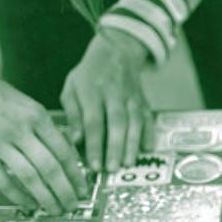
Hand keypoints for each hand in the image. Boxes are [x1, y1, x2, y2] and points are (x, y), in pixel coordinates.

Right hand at [0, 56, 86, 214]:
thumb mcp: (30, 106)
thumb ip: (48, 131)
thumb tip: (70, 161)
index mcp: (37, 116)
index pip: (64, 152)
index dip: (76, 176)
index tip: (84, 190)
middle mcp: (20, 130)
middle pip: (50, 168)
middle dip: (65, 192)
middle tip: (73, 206)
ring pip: (30, 177)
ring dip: (46, 198)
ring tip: (56, 210)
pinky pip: (4, 181)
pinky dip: (20, 196)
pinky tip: (31, 204)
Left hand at [61, 28, 151, 171]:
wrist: (116, 52)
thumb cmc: (89, 76)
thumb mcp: (72, 89)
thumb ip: (73, 114)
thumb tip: (75, 140)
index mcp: (91, 90)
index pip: (93, 121)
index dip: (94, 144)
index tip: (93, 165)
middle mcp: (113, 93)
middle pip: (116, 123)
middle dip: (115, 148)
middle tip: (112, 169)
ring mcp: (132, 97)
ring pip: (134, 122)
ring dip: (132, 144)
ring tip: (128, 164)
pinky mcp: (144, 101)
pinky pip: (149, 119)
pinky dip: (149, 134)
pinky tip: (147, 150)